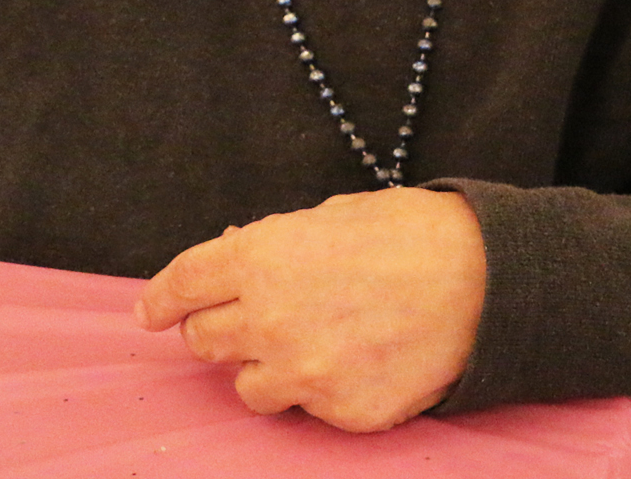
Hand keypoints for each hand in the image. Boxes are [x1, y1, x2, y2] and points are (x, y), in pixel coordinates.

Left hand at [134, 187, 486, 432]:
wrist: (480, 281)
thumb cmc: (407, 233)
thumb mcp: (329, 216)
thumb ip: (274, 244)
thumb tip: (239, 259)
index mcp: (260, 258)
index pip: (184, 284)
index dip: (161, 297)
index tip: (150, 310)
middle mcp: (268, 321)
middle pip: (203, 341)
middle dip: (216, 327)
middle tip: (243, 318)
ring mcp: (302, 374)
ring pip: (247, 386)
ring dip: (264, 365)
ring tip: (309, 340)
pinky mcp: (339, 413)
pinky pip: (306, 408)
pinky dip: (319, 386)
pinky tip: (354, 357)